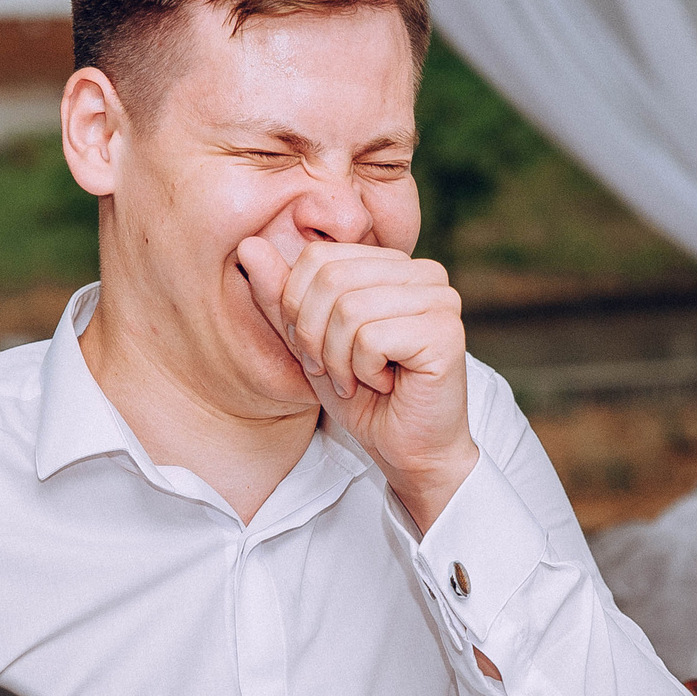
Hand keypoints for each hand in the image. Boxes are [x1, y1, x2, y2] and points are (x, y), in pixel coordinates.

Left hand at [238, 235, 478, 529]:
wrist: (407, 451)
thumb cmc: (363, 398)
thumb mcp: (308, 342)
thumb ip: (282, 296)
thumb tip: (250, 244)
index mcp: (393, 264)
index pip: (318, 257)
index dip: (299, 309)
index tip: (316, 350)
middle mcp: (424, 272)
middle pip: (331, 279)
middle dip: (315, 336)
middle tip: (333, 371)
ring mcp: (440, 299)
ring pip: (349, 309)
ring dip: (339, 359)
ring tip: (359, 380)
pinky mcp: (446, 331)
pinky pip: (372, 338)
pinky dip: (364, 371)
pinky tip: (387, 384)